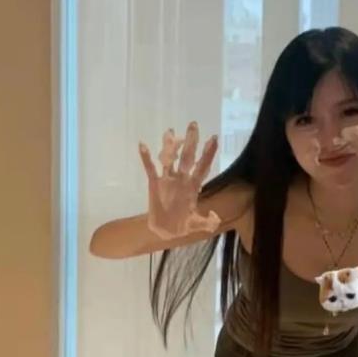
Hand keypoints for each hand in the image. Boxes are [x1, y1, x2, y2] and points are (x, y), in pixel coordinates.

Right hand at [139, 122, 220, 238]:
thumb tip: (215, 217)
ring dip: (169, 147)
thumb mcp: (198, 225)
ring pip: (169, 159)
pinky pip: (150, 168)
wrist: (166, 231)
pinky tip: (142, 145)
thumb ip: (208, 223)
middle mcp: (181, 179)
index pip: (202, 166)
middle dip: (191, 142)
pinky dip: (146, 158)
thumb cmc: (183, 225)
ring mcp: (167, 180)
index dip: (208, 154)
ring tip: (170, 133)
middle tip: (193, 125)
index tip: (214, 138)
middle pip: (187, 157)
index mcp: (193, 186)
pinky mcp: (154, 184)